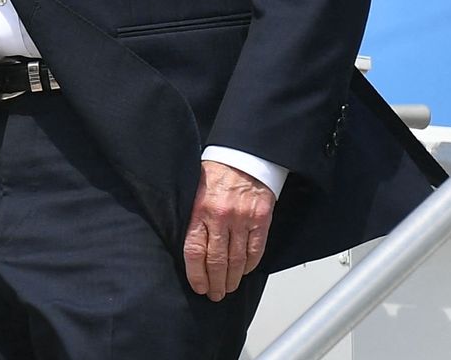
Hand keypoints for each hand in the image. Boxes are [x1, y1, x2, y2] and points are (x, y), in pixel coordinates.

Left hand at [183, 159, 275, 300]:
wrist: (244, 155)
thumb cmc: (217, 172)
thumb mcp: (195, 191)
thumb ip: (193, 218)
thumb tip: (190, 249)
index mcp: (200, 210)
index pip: (194, 251)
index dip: (196, 274)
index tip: (198, 287)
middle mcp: (221, 217)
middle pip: (216, 261)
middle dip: (215, 283)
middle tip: (214, 295)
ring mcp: (242, 219)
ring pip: (236, 260)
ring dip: (232, 279)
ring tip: (228, 289)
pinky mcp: (261, 219)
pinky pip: (255, 250)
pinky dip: (250, 265)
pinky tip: (244, 272)